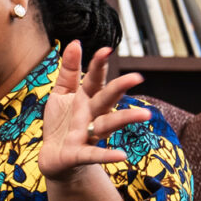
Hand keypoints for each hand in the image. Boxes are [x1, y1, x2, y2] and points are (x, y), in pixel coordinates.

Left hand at [38, 41, 150, 183]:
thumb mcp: (61, 94)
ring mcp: (88, 135)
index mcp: (86, 99)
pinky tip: (122, 156)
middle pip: (107, 99)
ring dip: (125, 120)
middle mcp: (91, 115)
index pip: (94, 79)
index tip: (106, 49)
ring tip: (145, 115)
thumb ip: (69, 71)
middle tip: (136, 77)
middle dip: (119, 88)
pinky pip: (95, 154)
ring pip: (108, 125)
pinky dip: (107, 155)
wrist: (55, 158)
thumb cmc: (61, 124)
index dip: (99, 65)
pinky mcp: (80, 154)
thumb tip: (75, 42)